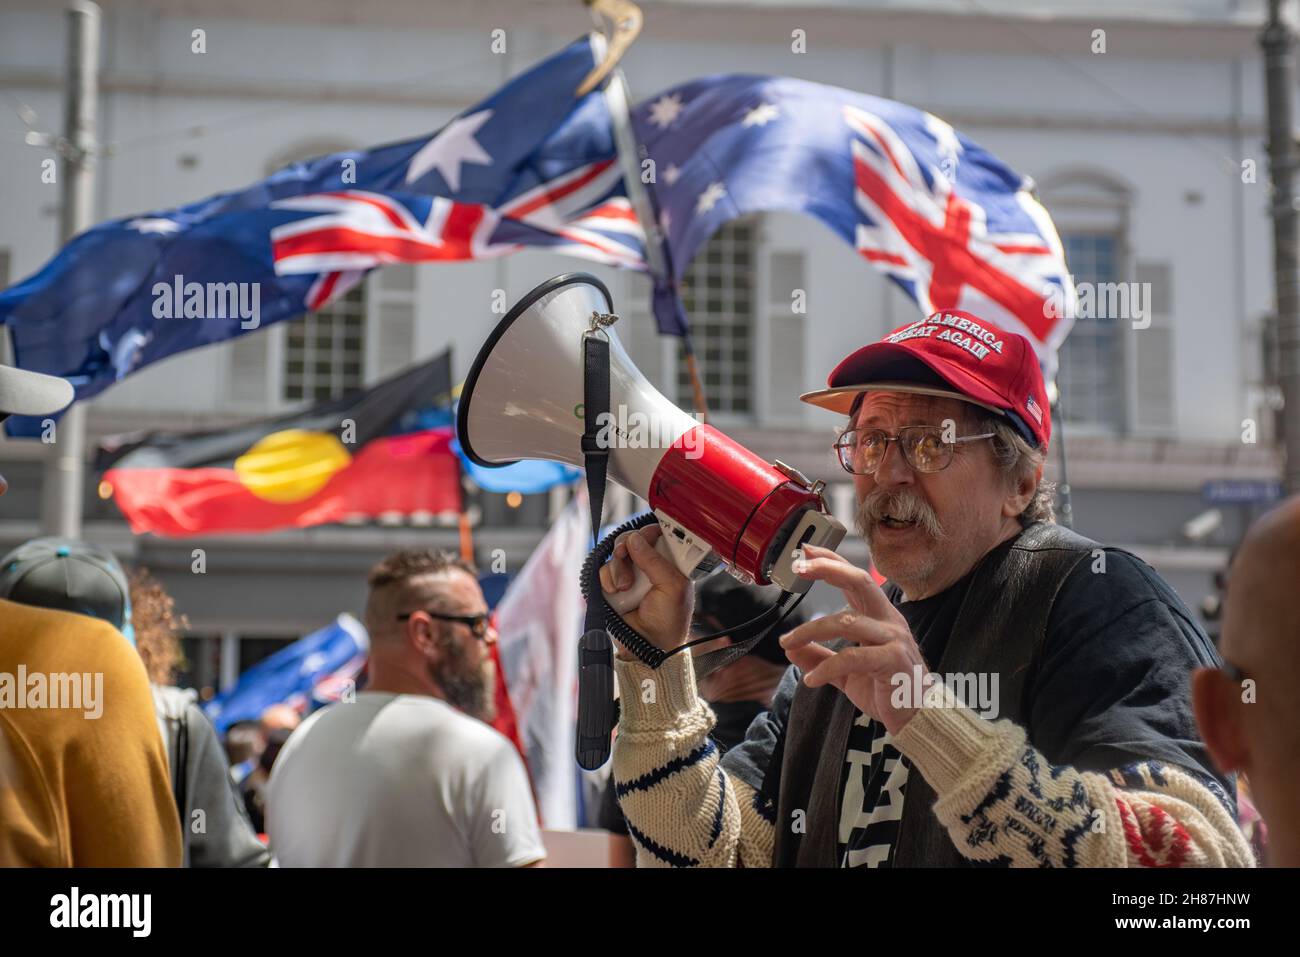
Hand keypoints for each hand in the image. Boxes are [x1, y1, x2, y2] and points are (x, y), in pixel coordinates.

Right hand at [598, 525, 692, 656]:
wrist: (648, 648)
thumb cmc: (669, 622)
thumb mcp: (672, 588)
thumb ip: (655, 561)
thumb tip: (636, 539)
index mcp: (669, 564)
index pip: (659, 535)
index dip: (651, 531)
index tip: (646, 534)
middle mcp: (648, 566)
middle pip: (633, 538)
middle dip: (628, 544)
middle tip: (625, 552)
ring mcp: (629, 575)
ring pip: (616, 553)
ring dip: (618, 567)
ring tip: (625, 587)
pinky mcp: (612, 586)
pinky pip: (603, 570)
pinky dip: (607, 578)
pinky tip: (617, 591)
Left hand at [778, 544, 927, 735]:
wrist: (918, 719)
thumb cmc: (887, 689)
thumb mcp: (846, 672)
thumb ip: (820, 657)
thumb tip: (789, 648)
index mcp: (879, 617)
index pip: (855, 580)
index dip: (831, 562)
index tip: (805, 551)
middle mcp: (888, 621)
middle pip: (861, 582)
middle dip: (829, 570)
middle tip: (799, 567)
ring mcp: (893, 639)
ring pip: (847, 621)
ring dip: (811, 630)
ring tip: (787, 642)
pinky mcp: (893, 661)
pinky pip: (853, 657)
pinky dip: (827, 666)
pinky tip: (811, 679)